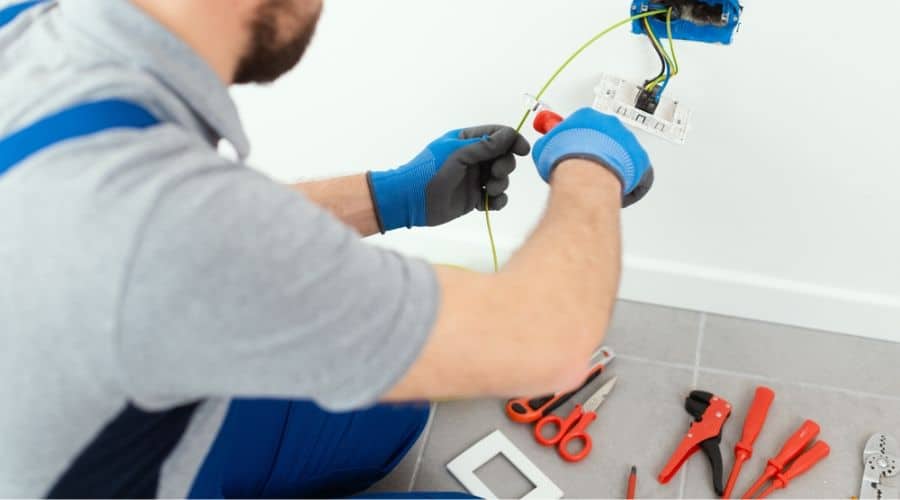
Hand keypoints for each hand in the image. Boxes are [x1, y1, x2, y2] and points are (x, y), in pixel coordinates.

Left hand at [367, 126, 530, 231]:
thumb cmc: (430, 171)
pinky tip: (487, 203)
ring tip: (487, 190)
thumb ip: (486, 145)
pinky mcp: (474, 198)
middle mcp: (473, 158)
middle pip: (504, 157)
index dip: (512, 141)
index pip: (498, 134)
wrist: (411, 201)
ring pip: (502, 178)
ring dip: (500, 184)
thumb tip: (509, 135)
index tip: (522, 150)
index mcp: (467, 140)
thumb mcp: (458, 153)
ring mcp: (474, 178)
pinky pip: (496, 197)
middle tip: (495, 174)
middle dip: (505, 166)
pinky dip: (497, 200)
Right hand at [531, 108, 653, 206]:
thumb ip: (550, 143)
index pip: (584, 124)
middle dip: (600, 149)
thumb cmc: (567, 159)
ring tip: (602, 178)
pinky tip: (617, 187)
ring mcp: (627, 141)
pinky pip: (638, 171)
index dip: (580, 138)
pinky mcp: (640, 160)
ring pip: (623, 152)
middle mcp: (610, 125)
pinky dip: (630, 180)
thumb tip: (547, 149)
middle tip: (589, 164)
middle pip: (607, 136)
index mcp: (587, 116)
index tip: (576, 144)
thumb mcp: (546, 147)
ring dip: (615, 163)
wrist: (585, 173)